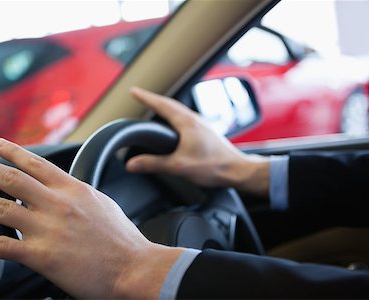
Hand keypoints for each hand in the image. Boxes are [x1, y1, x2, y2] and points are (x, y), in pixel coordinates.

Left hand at [0, 138, 182, 297]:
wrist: (134, 266)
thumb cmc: (122, 238)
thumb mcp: (102, 204)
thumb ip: (78, 193)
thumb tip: (63, 187)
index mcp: (73, 190)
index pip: (37, 164)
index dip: (13, 152)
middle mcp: (57, 205)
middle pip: (11, 179)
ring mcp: (47, 229)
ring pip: (1, 208)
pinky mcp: (41, 256)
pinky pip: (3, 247)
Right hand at [127, 87, 269, 196]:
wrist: (237, 170)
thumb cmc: (213, 167)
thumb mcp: (178, 166)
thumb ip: (153, 164)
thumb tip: (132, 164)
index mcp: (187, 122)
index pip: (161, 104)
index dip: (145, 97)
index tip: (133, 91)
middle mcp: (194, 119)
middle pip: (169, 104)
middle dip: (152, 99)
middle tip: (140, 95)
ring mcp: (201, 124)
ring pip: (179, 110)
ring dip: (164, 106)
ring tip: (153, 106)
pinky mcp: (205, 132)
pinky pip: (185, 117)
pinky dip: (174, 115)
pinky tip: (174, 124)